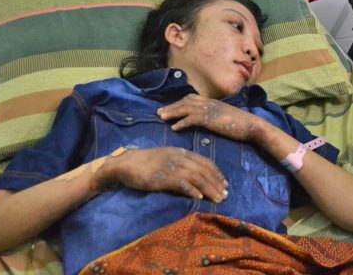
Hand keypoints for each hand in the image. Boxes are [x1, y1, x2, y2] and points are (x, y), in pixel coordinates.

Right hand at [99, 147, 227, 202]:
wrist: (126, 163)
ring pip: (196, 177)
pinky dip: (192, 190)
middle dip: (217, 183)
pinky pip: (181, 184)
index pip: (205, 162)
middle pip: (204, 170)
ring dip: (209, 189)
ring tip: (217, 199)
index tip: (225, 184)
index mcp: (182, 153)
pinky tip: (199, 197)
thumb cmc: (146, 162)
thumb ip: (182, 163)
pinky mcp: (162, 178)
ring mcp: (171, 167)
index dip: (217, 173)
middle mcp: (179, 158)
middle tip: (225, 194)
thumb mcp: (168, 157)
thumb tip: (196, 175)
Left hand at [157, 94, 263, 142]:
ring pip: (185, 109)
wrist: (251, 126)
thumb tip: (210, 121)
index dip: (180, 103)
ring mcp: (210, 110)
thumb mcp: (226, 117)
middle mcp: (209, 103)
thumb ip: (216, 116)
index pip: (192, 98)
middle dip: (171, 106)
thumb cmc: (241, 124)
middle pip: (185, 102)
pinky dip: (181, 123)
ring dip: (172, 113)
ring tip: (162, 118)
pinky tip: (175, 128)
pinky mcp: (210, 119)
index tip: (171, 108)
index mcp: (213, 102)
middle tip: (159, 112)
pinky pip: (191, 119)